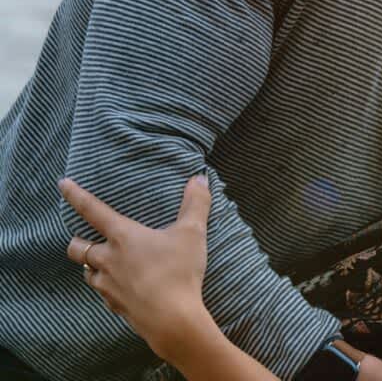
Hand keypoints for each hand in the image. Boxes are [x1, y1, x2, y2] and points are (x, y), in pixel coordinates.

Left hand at [60, 175, 213, 361]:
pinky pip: (102, 292)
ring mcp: (108, 285)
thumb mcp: (192, 233)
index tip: (62, 184)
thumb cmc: (179, 272)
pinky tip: (122, 287)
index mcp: (123, 237)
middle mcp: (108, 259)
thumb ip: (196, 203)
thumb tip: (200, 179)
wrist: (171, 319)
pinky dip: (107, 286)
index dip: (75, 195)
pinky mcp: (114, 305)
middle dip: (77, 240)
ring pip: (86, 271)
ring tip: (106, 262)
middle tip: (87, 237)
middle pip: (76, 247)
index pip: (92, 210)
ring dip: (91, 265)